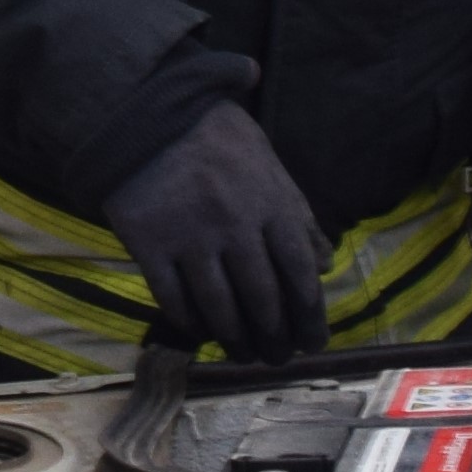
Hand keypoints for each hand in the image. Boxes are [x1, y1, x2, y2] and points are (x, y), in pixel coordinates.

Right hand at [104, 102, 327, 359]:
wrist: (146, 112)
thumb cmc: (215, 134)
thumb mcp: (267, 161)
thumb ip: (297, 211)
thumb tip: (324, 262)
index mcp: (270, 202)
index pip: (299, 273)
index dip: (310, 315)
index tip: (313, 342)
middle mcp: (235, 225)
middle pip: (263, 298)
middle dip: (275, 336)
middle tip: (278, 358)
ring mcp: (191, 237)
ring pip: (220, 306)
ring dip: (235, 338)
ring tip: (243, 354)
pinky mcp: (150, 244)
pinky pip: (173, 297)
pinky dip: (189, 321)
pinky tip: (200, 331)